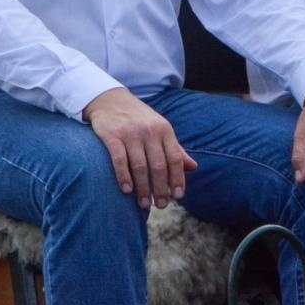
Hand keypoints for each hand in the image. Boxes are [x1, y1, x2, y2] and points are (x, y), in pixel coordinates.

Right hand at [83, 88, 197, 208]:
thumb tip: (193, 167)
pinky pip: (120, 160)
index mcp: (164, 129)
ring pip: (140, 166)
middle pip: (158, 166)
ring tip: (145, 204)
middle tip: (161, 205)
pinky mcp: (112, 135)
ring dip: (143, 188)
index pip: (175, 158)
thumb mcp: (160, 129)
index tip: (178, 196)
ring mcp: (130, 133)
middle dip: (161, 189)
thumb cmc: (138, 119)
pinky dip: (124, 177)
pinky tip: (127, 190)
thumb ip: (175, 148)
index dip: (178, 179)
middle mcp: (149, 131)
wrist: (110, 99)